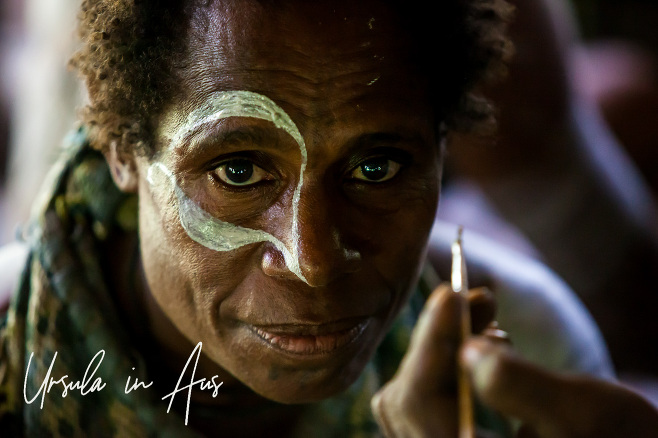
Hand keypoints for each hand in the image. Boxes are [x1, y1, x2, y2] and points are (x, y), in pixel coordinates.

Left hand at [371, 283, 657, 436]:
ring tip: (486, 314)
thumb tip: (470, 351)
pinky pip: (430, 397)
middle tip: (474, 295)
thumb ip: (522, 386)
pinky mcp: (451, 436)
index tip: (451, 292)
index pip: (420, 402)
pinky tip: (483, 342)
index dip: (431, 343)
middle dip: (440, 337)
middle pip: (411, 396)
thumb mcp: (582, 413)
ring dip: (445, 345)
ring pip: (417, 393)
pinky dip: (450, 361)